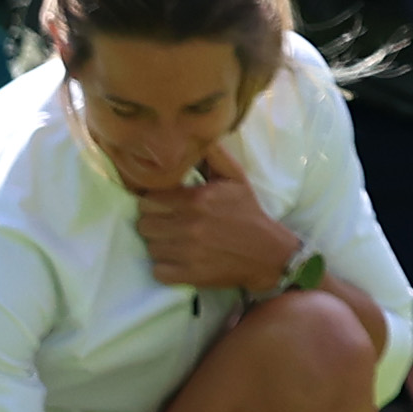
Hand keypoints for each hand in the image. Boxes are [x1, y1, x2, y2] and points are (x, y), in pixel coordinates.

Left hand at [131, 149, 300, 293]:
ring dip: (160, 245)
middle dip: (154, 223)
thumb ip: (215, 157)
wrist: (268, 253)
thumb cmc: (248, 213)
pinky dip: (165, 268)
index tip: (165, 206)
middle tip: (169, 224)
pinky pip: (157, 271)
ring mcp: (188, 252)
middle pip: (144, 224)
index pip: (148, 201)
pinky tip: (179, 260)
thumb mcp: (236, 180)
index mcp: (197, 199)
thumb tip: (200, 136)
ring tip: (176, 242)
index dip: (154, 203)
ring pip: (149, 247)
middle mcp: (190, 225)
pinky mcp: (188, 275)